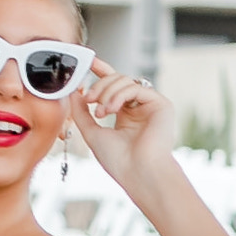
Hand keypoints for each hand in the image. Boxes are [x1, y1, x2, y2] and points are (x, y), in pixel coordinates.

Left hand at [64, 58, 177, 185]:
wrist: (138, 173)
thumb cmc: (118, 160)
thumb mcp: (91, 131)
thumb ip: (81, 111)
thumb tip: (72, 91)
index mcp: (125, 114)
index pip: (113, 86)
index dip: (101, 71)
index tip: (87, 61)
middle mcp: (139, 108)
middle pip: (117, 80)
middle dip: (99, 85)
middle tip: (88, 99)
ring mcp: (151, 105)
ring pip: (125, 81)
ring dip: (107, 92)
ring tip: (100, 112)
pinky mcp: (162, 104)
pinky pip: (136, 87)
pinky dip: (119, 94)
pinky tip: (110, 109)